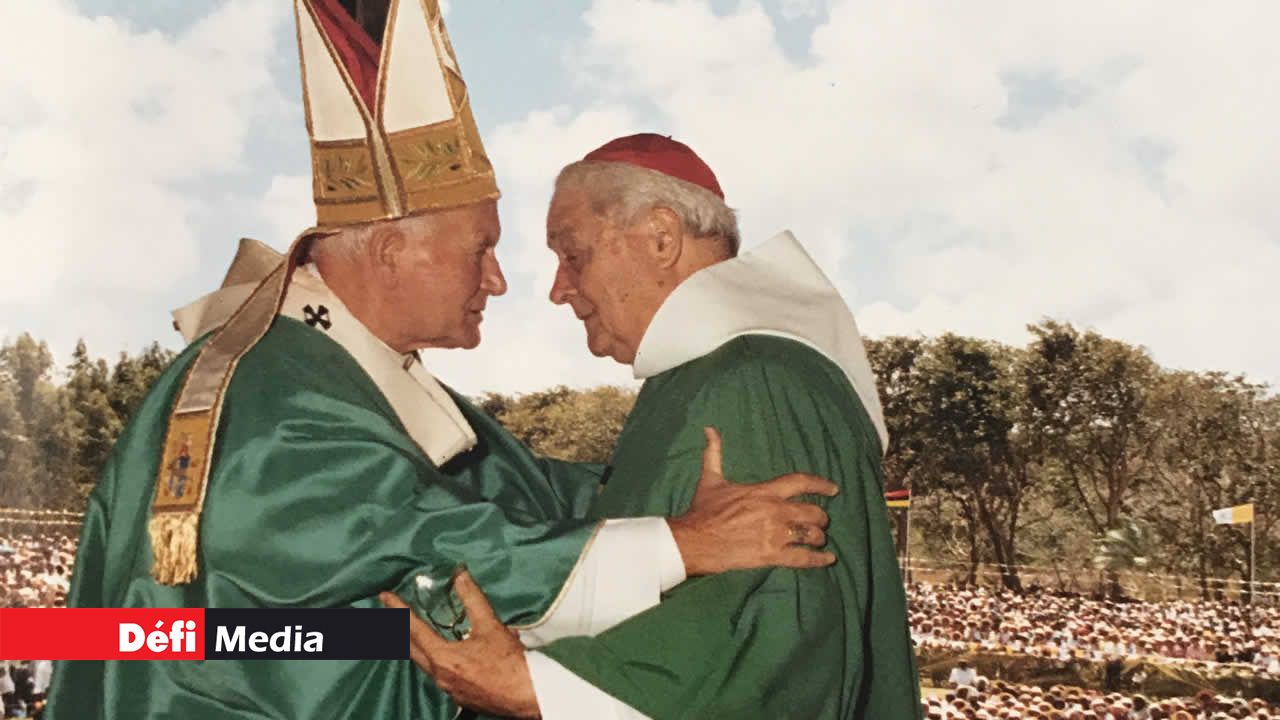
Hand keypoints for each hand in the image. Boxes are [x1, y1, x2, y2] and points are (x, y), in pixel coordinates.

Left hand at [380, 570, 540, 718]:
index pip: (413, 630)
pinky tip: (439, 652)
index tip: (385, 596)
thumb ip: (472, 599)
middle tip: (389, 611)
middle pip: (411, 649)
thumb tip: (459, 575)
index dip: (398, 610)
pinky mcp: (458, 696)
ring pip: (423, 663)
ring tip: (410, 629)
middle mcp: (439, 676)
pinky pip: (438, 673)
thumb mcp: (491, 626)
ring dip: (414, 644)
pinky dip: (431, 658)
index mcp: (443, 658)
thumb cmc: (509, 662)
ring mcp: (447, 689)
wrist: (527, 695)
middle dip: (398, 629)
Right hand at [668, 427, 838, 575]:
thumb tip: (709, 429)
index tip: (833, 488)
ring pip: (811, 534)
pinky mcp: (772, 555)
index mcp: (764, 491)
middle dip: (820, 517)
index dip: (820, 484)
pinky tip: (828, 559)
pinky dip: (818, 559)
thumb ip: (714, 453)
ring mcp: (775, 534)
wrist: (695, 540)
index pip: (800, 482)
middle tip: (821, 521)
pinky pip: (803, 558)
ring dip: (819, 537)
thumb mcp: (710, 479)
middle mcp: (775, 511)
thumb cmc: (703, 511)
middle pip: (812, 512)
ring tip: (820, 539)